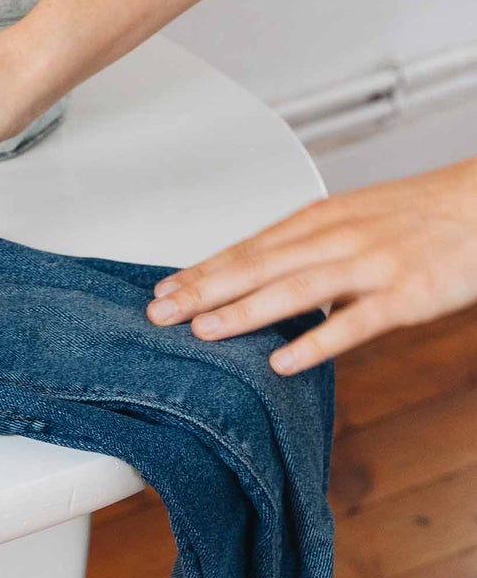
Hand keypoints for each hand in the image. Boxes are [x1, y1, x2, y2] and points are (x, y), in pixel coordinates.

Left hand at [146, 157, 476, 372]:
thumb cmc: (418, 215)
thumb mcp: (354, 220)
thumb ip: (310, 247)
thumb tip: (264, 275)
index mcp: (318, 219)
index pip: (247, 247)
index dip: (202, 269)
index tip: (163, 287)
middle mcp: (334, 237)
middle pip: (257, 265)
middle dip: (203, 289)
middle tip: (158, 311)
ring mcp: (368, 265)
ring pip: (293, 289)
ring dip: (243, 311)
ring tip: (201, 330)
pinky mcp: (405, 294)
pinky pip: (353, 322)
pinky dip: (314, 341)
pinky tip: (282, 362)